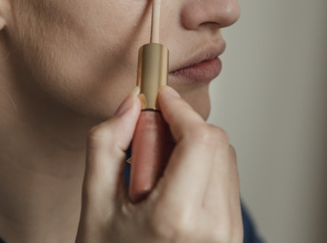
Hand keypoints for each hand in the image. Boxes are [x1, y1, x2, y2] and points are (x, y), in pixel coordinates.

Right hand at [76, 86, 242, 242]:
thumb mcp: (94, 204)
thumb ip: (106, 145)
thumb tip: (129, 104)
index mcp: (176, 219)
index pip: (201, 139)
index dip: (180, 109)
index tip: (160, 98)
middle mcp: (213, 230)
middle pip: (217, 144)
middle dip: (184, 129)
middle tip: (149, 145)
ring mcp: (227, 238)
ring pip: (225, 162)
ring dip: (193, 151)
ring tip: (155, 180)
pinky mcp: (232, 239)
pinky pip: (226, 186)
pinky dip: (201, 174)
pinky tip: (170, 194)